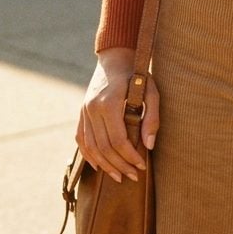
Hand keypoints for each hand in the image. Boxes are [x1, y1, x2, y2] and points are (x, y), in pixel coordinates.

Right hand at [75, 47, 158, 183]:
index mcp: (109, 103)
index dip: (129, 156)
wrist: (115, 57)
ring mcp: (84, 111)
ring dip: (105, 165)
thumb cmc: (137, 73)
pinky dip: (89, 155)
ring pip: (91, 147)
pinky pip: (81, 140)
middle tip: (132, 176)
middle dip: (119, 165)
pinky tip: (100, 166)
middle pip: (104, 147)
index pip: (118, 139)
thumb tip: (148, 145)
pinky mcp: (81, 113)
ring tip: (119, 176)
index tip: (141, 166)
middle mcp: (92, 109)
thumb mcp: (150, 90)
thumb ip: (151, 116)